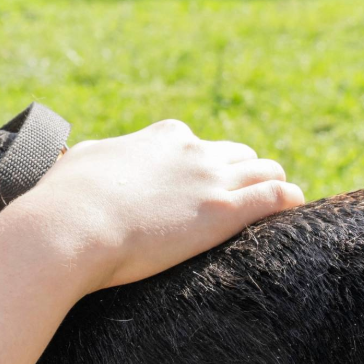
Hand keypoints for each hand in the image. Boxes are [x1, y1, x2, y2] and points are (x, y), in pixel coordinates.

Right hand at [5, 119, 302, 292]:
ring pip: (266, 170)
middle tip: (243, 197)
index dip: (202, 162)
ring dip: (272, 183)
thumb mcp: (82, 163)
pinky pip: (275, 196)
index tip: (200, 180)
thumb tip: (84, 161)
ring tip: (279, 201)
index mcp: (161, 137)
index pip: (196, 143)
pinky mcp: (224, 212)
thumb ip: (99, 159)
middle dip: (244, 172)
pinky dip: (289, 198)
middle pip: (239, 155)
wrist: (71, 226)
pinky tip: (297, 205)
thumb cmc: (66, 199)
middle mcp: (192, 151)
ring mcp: (212, 179)